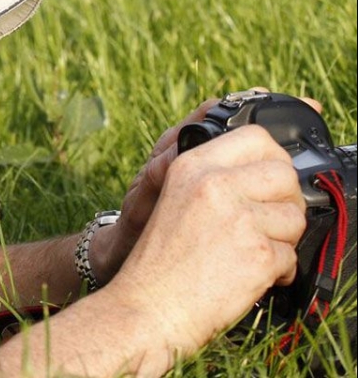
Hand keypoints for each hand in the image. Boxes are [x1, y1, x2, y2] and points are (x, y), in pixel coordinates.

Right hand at [106, 125, 306, 352]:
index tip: (269, 178)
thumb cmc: (159, 259)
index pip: (255, 137)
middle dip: (285, 200)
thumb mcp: (173, 197)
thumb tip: (264, 166)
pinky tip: (252, 275)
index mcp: (193, 166)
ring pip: (295, 217)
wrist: (148, 306)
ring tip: (253, 251)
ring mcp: (238, 219)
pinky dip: (278, 272)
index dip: (271, 158)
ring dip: (282, 239)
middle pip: (284, 174)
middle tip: (267, 220)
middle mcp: (215, 186)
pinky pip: (291, 256)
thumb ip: (211, 175)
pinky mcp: (257, 255)